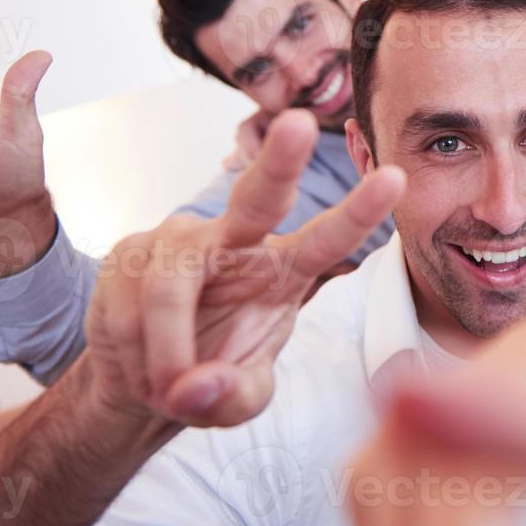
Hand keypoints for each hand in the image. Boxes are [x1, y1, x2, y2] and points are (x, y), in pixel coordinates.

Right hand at [84, 109, 403, 427]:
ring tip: (167, 388)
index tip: (397, 178)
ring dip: (166, 353)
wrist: (142, 377)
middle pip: (259, 195)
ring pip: (171, 289)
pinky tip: (140, 363)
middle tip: (300, 124)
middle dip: (280, 160)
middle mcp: (238, 241)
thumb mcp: (237, 401)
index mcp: (285, 269)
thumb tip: (198, 387)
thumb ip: (233, 397)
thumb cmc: (210, 374)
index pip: (329, 239)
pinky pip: (129, 305)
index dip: (360, 211)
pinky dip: (135, 352)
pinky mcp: (132, 250)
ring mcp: (182, 240)